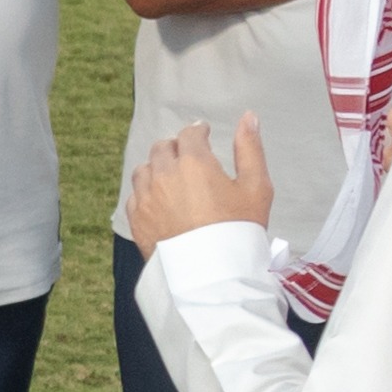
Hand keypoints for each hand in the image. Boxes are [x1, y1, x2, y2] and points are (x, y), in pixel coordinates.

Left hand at [123, 118, 279, 255]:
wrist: (212, 274)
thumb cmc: (238, 230)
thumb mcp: (256, 187)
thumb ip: (250, 149)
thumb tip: (249, 117)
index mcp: (193, 162)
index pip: (190, 134)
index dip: (198, 131)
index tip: (203, 134)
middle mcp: (164, 174)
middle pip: (162, 148)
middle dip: (175, 148)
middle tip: (187, 156)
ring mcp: (146, 197)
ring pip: (144, 170)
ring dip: (156, 168)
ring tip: (170, 177)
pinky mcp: (136, 220)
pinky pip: (135, 196)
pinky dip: (145, 193)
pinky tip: (157, 200)